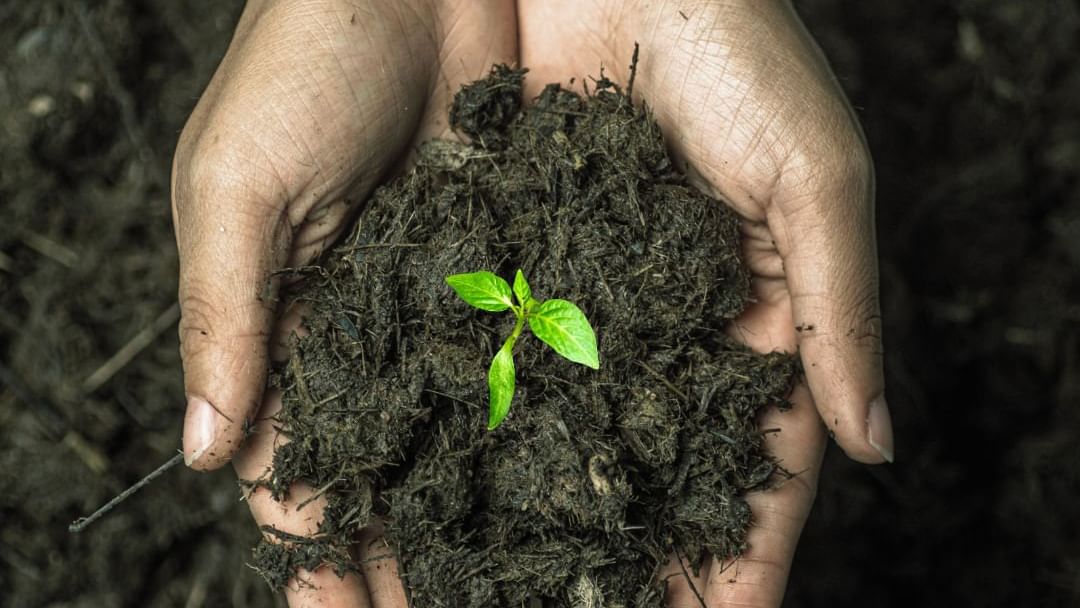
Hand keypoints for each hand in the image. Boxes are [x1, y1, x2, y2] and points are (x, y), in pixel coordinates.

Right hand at [171, 0, 514, 603]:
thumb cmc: (302, 56)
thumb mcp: (239, 185)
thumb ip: (224, 315)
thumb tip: (204, 452)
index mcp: (290, 321)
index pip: (297, 461)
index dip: (317, 547)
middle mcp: (375, 326)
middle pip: (392, 467)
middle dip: (412, 550)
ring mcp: (452, 300)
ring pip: (467, 428)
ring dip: (487, 504)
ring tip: (530, 578)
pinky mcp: (520, 259)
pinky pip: (533, 353)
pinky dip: (550, 417)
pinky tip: (581, 475)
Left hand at [518, 0, 891, 604]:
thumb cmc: (742, 49)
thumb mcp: (814, 177)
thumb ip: (839, 310)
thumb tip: (876, 443)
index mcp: (751, 313)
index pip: (756, 455)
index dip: (751, 546)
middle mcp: (665, 320)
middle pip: (658, 463)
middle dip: (643, 553)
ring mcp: (588, 297)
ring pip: (575, 430)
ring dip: (555, 512)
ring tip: (524, 594)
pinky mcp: (518, 258)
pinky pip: (503, 358)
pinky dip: (488, 427)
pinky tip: (463, 493)